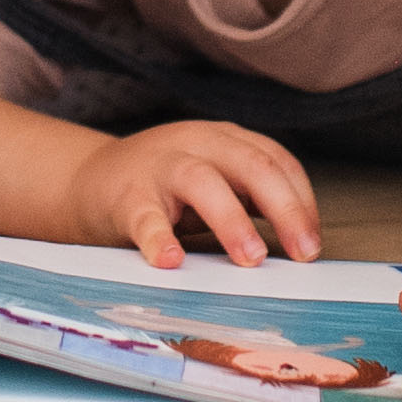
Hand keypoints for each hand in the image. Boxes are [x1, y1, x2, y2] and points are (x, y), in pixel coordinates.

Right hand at [65, 120, 319, 268]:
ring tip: (251, 258)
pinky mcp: (127, 197)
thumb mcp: (214, 179)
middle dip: (284, 208)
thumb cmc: (164, 188)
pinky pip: (145, 216)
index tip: (314, 244)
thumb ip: (249, 198)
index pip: (276, 161)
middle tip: (303, 253)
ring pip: (202, 181)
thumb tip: (301, 243)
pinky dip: (160, 239)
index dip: (302, 201)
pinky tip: (171, 261)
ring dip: (232, 220)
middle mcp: (197, 143)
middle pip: (251, 165)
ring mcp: (160, 167)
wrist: (87, 181)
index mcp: (225, 140)